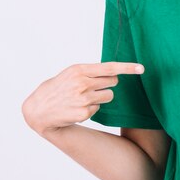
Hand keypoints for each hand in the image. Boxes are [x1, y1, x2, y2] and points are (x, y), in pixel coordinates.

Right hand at [21, 62, 144, 137]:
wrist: (38, 109)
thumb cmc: (58, 88)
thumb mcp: (70, 73)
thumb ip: (90, 71)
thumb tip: (114, 73)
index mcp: (79, 70)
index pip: (110, 67)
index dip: (128, 67)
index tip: (141, 68)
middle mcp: (82, 83)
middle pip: (113, 81)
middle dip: (107, 83)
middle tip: (92, 86)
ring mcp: (84, 99)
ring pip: (109, 95)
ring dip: (101, 96)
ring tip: (83, 97)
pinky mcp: (85, 113)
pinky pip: (99, 108)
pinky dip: (92, 108)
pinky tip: (78, 107)